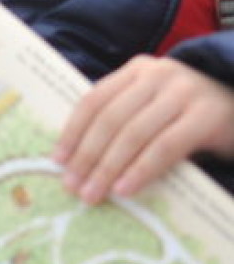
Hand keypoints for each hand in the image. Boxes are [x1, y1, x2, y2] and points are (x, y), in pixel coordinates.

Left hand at [54, 54, 233, 203]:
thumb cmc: (190, 112)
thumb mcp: (154, 105)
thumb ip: (123, 118)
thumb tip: (78, 159)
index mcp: (136, 70)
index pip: (94, 100)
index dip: (73, 131)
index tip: (58, 160)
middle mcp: (157, 75)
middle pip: (110, 118)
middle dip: (87, 155)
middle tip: (72, 185)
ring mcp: (182, 93)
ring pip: (133, 133)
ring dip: (108, 168)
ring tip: (93, 193)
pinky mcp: (205, 117)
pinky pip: (165, 147)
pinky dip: (141, 170)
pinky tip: (125, 189)